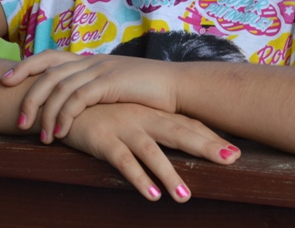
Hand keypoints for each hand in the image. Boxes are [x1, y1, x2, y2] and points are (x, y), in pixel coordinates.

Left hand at [2, 51, 179, 141]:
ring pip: (59, 87)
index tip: (6, 80)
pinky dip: (66, 116)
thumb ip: (95, 91)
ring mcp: (100, 70)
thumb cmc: (149, 92)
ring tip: (41, 136)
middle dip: (28, 95)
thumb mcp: (116, 88)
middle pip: (48, 72)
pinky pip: (78, 99)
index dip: (25, 66)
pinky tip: (62, 133)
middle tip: (18, 121)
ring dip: (46, 114)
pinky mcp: (110, 83)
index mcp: (90, 60)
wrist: (177, 87)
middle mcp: (91, 61)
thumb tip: (77, 105)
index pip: (50, 57)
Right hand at [61, 103, 239, 201]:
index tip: (234, 151)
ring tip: (185, 197)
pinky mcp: (103, 139)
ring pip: (153, 152)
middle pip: (180, 132)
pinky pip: (124, 162)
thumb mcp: (127, 114)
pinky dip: (139, 178)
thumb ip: (149, 124)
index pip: (187, 123)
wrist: (61, 97)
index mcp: (150, 112)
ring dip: (171, 174)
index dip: (210, 137)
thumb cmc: (98, 110)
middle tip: (231, 159)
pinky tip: (153, 195)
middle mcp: (142, 117)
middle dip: (206, 146)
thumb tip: (172, 138)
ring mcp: (123, 127)